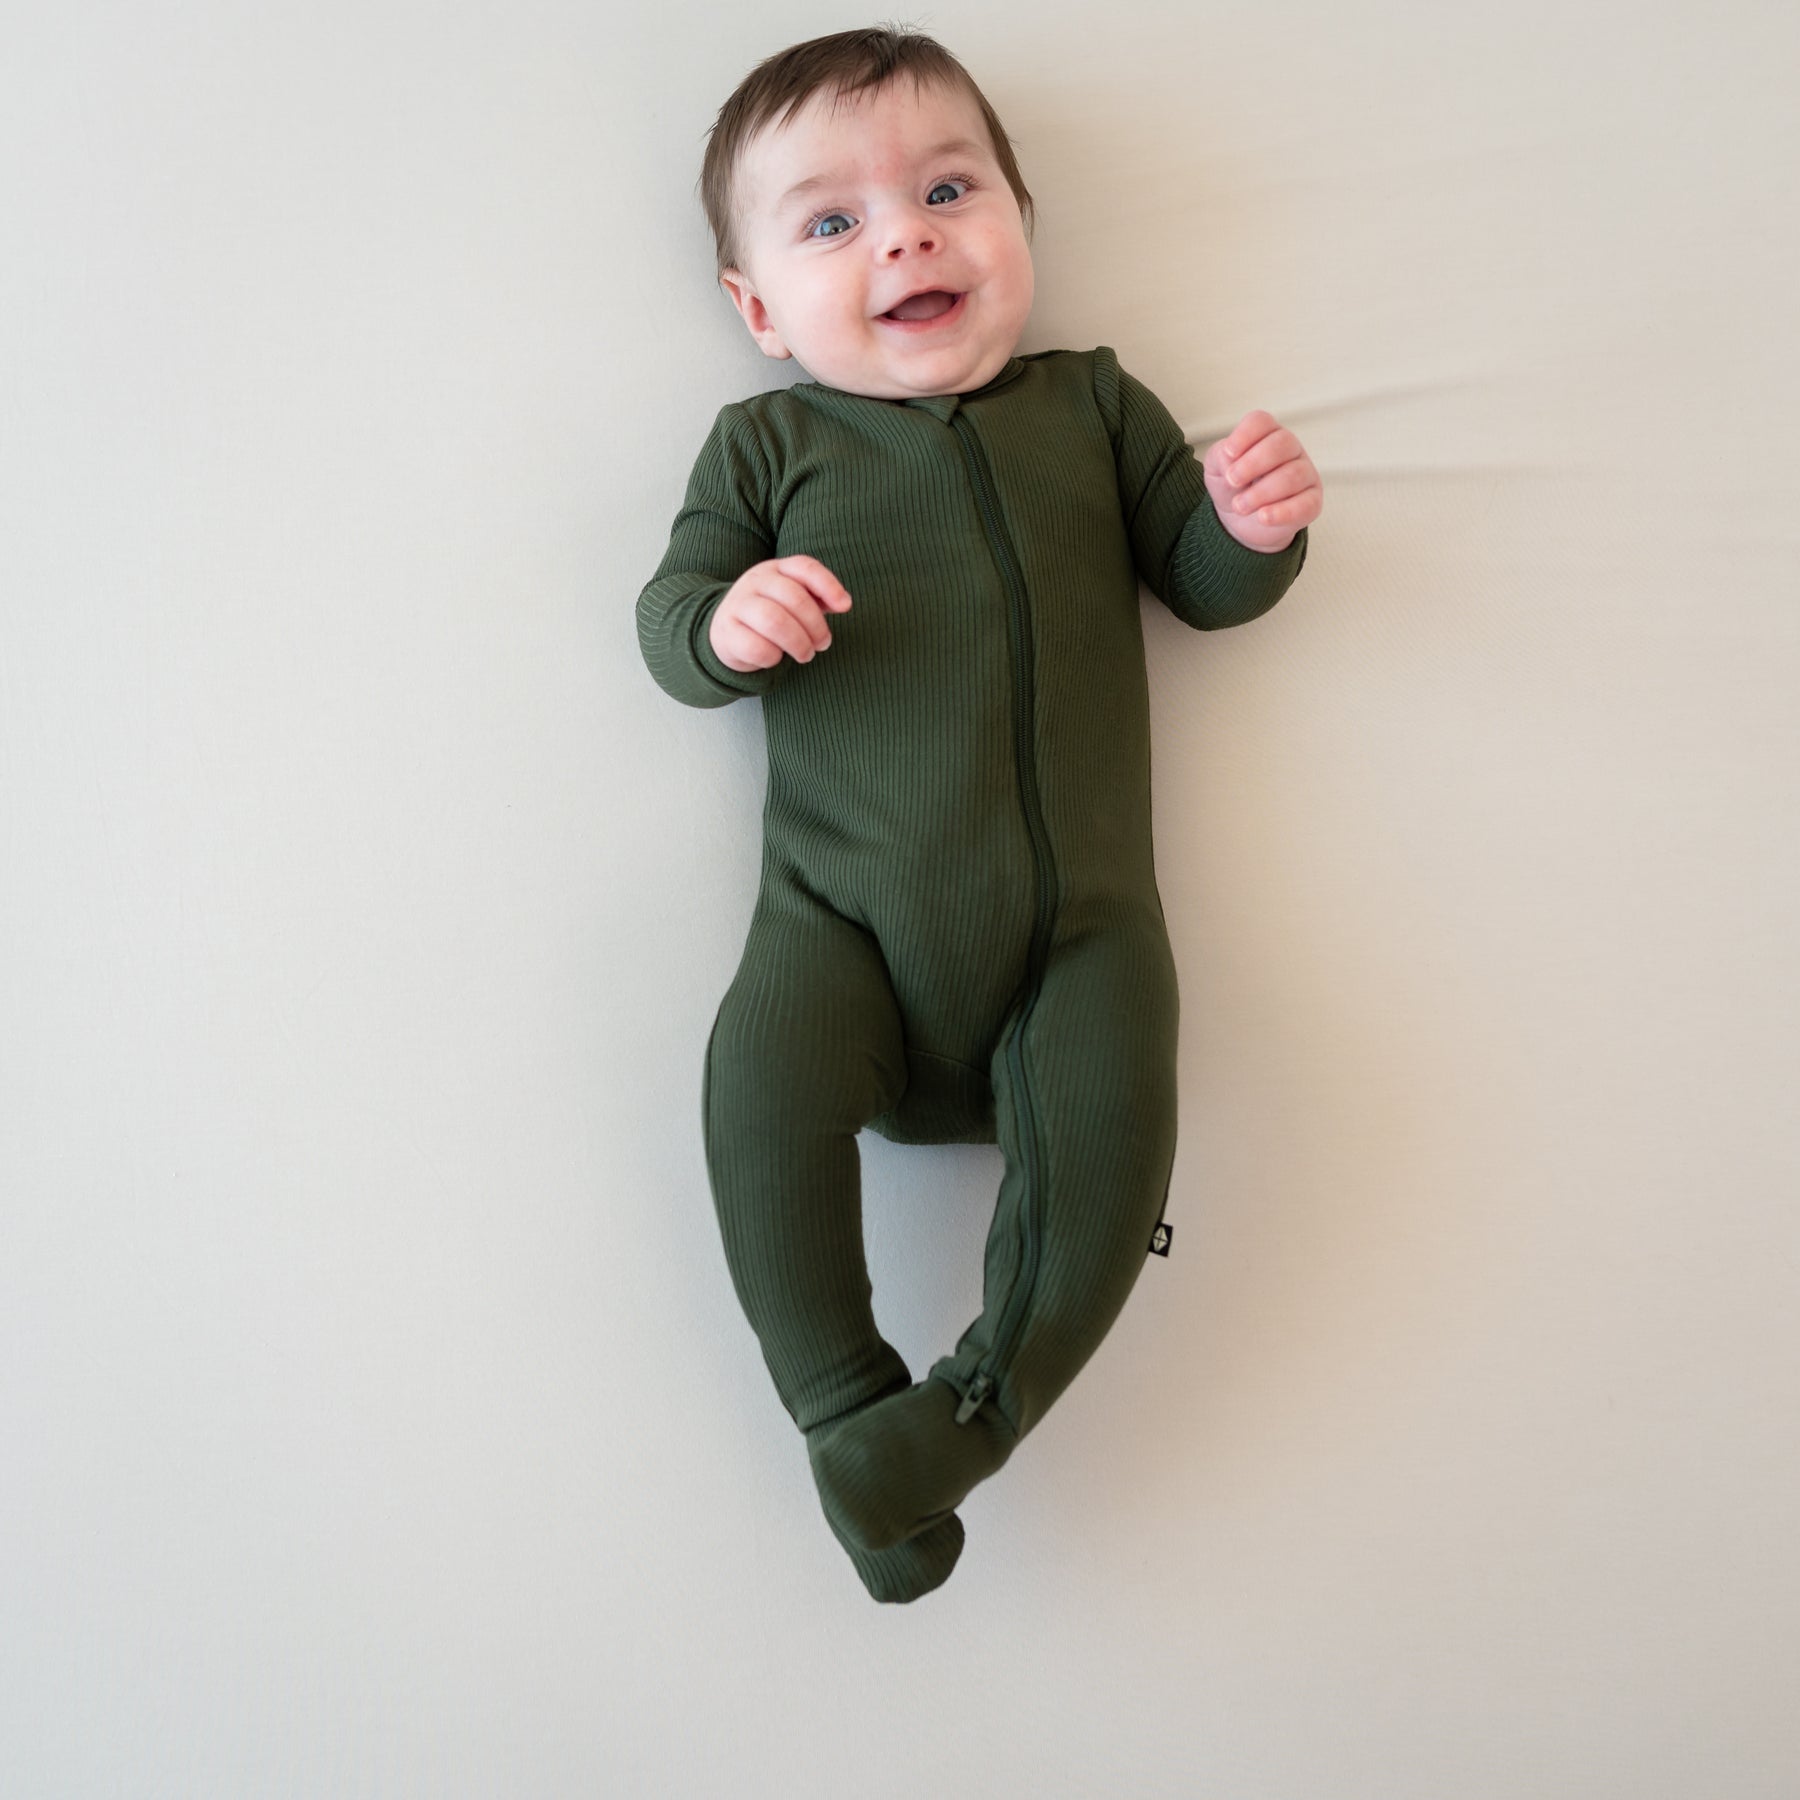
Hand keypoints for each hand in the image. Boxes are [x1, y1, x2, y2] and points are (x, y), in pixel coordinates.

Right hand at [708, 555, 851, 671]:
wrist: (725, 631)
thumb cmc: (770, 614)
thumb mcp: (793, 599)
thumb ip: (818, 598)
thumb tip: (843, 603)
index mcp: (776, 569)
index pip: (805, 567)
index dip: (829, 585)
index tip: (845, 607)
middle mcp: (755, 581)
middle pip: (794, 599)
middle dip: (816, 626)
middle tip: (822, 644)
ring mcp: (738, 605)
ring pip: (775, 622)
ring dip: (799, 644)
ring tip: (805, 654)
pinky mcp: (727, 632)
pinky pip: (757, 647)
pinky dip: (773, 658)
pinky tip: (775, 658)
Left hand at [1202, 410, 1322, 551]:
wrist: (1241, 521)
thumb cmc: (1232, 487)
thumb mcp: (1217, 469)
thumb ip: (1220, 457)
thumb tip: (1230, 457)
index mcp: (1266, 434)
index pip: (1261, 422)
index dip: (1245, 435)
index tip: (1228, 453)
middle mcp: (1290, 449)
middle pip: (1282, 443)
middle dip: (1253, 463)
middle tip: (1232, 481)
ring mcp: (1305, 474)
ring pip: (1293, 475)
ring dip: (1261, 493)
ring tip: (1239, 506)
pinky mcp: (1311, 502)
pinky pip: (1305, 504)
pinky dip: (1282, 512)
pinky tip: (1263, 517)